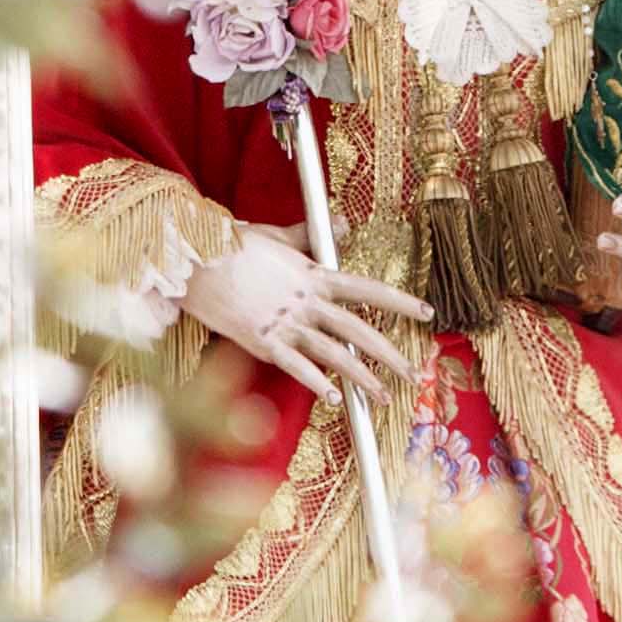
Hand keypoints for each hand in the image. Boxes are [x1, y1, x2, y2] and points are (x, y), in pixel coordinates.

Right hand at [181, 231, 431, 412]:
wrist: (195, 259)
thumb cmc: (232, 244)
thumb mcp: (277, 236)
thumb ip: (311, 235)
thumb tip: (343, 223)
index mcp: (313, 275)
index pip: (367, 289)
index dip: (400, 302)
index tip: (426, 313)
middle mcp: (306, 301)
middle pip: (358, 329)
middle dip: (389, 353)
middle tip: (413, 372)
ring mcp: (286, 323)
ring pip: (334, 353)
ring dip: (362, 377)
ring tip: (385, 395)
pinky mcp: (262, 341)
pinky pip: (296, 367)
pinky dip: (316, 383)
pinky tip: (334, 399)